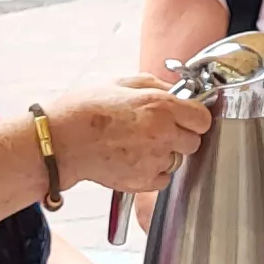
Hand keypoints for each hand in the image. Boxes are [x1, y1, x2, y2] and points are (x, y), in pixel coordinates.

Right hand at [47, 75, 210, 196]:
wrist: (61, 140)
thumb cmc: (86, 109)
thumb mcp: (122, 83)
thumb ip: (156, 84)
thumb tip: (176, 91)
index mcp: (161, 106)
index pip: (203, 118)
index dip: (194, 117)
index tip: (185, 117)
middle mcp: (162, 134)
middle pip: (194, 142)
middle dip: (181, 136)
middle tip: (159, 131)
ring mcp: (154, 160)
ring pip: (178, 161)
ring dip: (165, 154)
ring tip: (139, 144)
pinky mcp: (143, 181)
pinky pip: (163, 179)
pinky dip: (153, 172)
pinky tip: (134, 159)